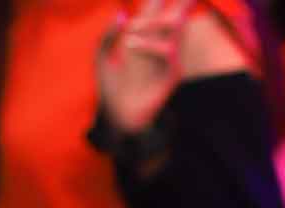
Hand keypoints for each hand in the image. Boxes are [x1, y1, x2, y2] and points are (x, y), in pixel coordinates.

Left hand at [96, 0, 193, 133]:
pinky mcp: (172, 74)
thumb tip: (121, 14)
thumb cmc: (110, 91)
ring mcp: (169, 59)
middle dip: (182, 1)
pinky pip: (168, 50)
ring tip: (130, 29)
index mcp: (145, 40)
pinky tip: (129, 45)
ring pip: (175, 27)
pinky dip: (148, 44)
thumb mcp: (102, 58)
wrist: (117, 119)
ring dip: (152, 22)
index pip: (157, 11)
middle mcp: (161, 46)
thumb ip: (108, 36)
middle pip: (177, 15)